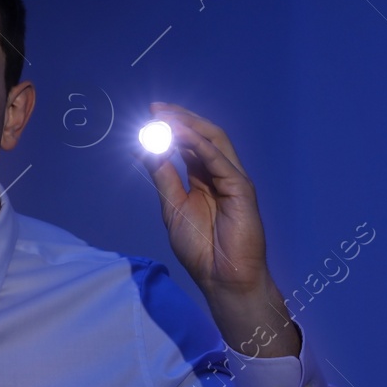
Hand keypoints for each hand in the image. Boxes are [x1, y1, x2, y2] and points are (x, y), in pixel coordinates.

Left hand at [139, 102, 272, 298]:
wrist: (222, 277)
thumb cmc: (201, 248)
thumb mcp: (172, 208)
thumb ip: (163, 178)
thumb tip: (145, 150)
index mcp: (204, 179)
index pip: (189, 145)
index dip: (171, 129)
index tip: (148, 117)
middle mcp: (220, 174)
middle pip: (203, 135)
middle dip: (180, 119)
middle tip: (155, 109)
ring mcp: (233, 179)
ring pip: (214, 140)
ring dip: (189, 126)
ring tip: (165, 118)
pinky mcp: (242, 188)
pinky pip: (219, 160)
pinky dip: (199, 145)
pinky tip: (180, 136)